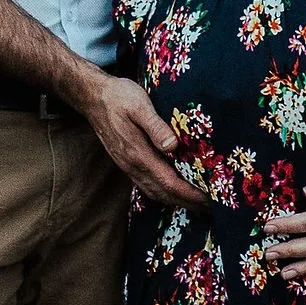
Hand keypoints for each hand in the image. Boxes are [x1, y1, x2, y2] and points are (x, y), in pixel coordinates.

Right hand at [84, 75, 208, 208]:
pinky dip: (164, 194)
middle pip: (165, 194)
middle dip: (189, 203)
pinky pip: (148, 186)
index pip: (169, 183)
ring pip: (156, 193)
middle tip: (213, 207)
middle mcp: (133, 166)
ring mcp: (129, 166)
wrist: (93, 98)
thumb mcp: (139, 105)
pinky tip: (174, 192)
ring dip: (177, 201)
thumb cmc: (119, 98)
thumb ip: (156, 126)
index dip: (191, 194)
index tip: (210, 199)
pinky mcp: (127, 163)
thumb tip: (173, 146)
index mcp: (139, 154)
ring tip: (198, 205)